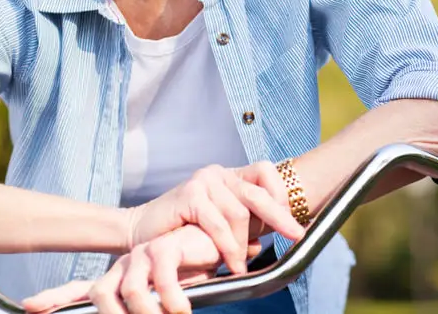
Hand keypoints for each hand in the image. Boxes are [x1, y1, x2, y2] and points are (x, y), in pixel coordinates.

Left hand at [23, 225, 247, 313]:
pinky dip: (173, 301)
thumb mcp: (164, 297)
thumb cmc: (190, 273)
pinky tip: (183, 309)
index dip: (54, 298)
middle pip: (100, 294)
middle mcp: (126, 265)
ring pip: (129, 292)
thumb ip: (147, 306)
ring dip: (149, 312)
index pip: (81, 290)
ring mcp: (143, 255)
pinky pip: (160, 282)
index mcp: (120, 278)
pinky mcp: (164, 248)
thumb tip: (142, 313)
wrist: (215, 241)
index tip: (31, 306)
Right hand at [124, 162, 301, 275]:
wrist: (142, 232)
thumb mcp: (218, 226)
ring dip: (244, 245)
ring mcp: (204, 181)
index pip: (266, 172)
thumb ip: (241, 228)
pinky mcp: (190, 193)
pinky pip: (219, 223)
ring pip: (240, 213)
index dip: (281, 195)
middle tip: (295, 237)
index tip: (292, 221)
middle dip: (280, 217)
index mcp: (228, 176)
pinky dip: (228, 247)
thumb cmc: (181, 230)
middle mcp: (218, 173)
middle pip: (259, 192)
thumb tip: (261, 242)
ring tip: (241, 265)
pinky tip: (231, 263)